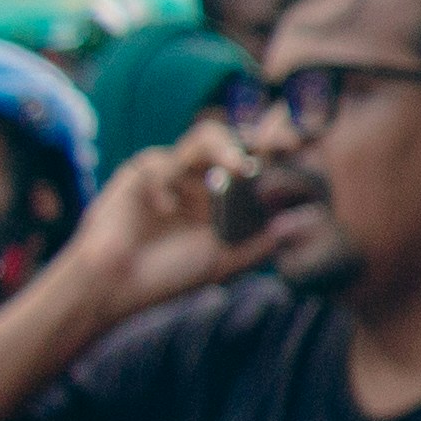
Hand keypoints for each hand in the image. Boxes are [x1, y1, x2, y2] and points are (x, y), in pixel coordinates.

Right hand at [60, 125, 288, 321]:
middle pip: (240, 139)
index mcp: (228, 197)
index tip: (300, 148)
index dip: (280, 151)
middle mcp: (206, 178)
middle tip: (284, 142)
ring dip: (226, 147)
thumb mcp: (225, 260)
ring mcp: (177, 171)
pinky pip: (164, 162)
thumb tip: (304, 221)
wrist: (115, 285)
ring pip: (207, 136)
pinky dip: (170, 184)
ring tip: (236, 167)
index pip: (261, 163)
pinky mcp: (144, 170)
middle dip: (264, 134)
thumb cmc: (169, 276)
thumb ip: (261, 241)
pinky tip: (166, 209)